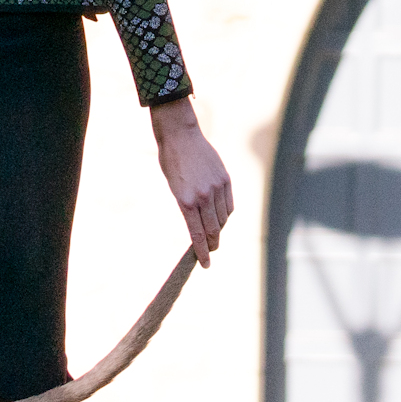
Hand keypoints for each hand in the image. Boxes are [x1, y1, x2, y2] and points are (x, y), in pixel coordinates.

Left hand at [150, 98, 233, 265]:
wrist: (180, 136)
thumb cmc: (171, 162)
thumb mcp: (174, 188)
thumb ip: (188, 206)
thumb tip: (200, 224)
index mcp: (186, 201)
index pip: (197, 235)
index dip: (202, 252)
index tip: (205, 265)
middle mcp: (204, 197)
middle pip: (213, 230)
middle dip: (212, 244)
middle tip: (210, 253)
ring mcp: (217, 188)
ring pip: (223, 219)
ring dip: (219, 230)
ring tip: (215, 237)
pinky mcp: (226, 180)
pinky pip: (229, 205)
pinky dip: (226, 214)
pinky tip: (222, 218)